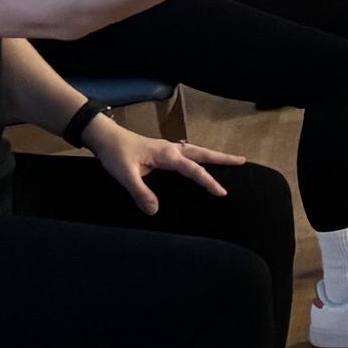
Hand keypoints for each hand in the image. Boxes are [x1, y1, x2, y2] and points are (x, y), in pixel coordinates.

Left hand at [90, 122, 242, 216]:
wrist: (105, 137)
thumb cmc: (115, 154)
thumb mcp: (125, 175)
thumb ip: (140, 192)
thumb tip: (155, 210)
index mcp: (167, 155)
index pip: (194, 170)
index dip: (208, 182)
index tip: (222, 193)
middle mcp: (172, 150)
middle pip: (203, 154)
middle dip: (223, 158)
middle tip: (243, 161)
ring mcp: (167, 149)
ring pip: (196, 152)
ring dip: (213, 156)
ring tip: (228, 160)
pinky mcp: (162, 151)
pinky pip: (187, 153)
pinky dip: (199, 156)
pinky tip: (198, 161)